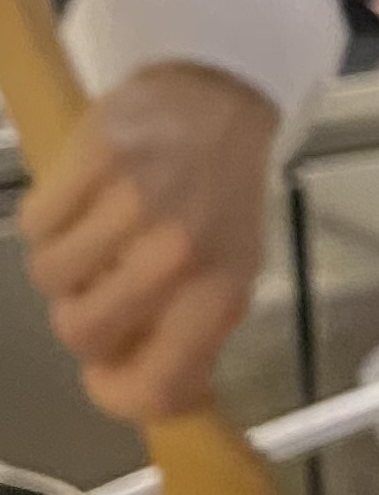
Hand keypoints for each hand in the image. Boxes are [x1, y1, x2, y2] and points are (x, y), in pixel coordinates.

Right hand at [18, 63, 274, 421]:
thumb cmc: (223, 195)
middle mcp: (176, 257)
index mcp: (218, 296)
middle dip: (79, 316)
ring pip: (47, 277)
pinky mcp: (93, 158)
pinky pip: (34, 221)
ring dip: (61, 264)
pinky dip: (47, 219)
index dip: (116, 395)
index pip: (156, 385)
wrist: (220, 99)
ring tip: (93, 236)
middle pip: (79, 332)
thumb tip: (128, 391)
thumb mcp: (228, 273)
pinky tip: (81, 200)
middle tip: (98, 287)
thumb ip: (185, 335)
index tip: (102, 378)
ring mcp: (132, 205)